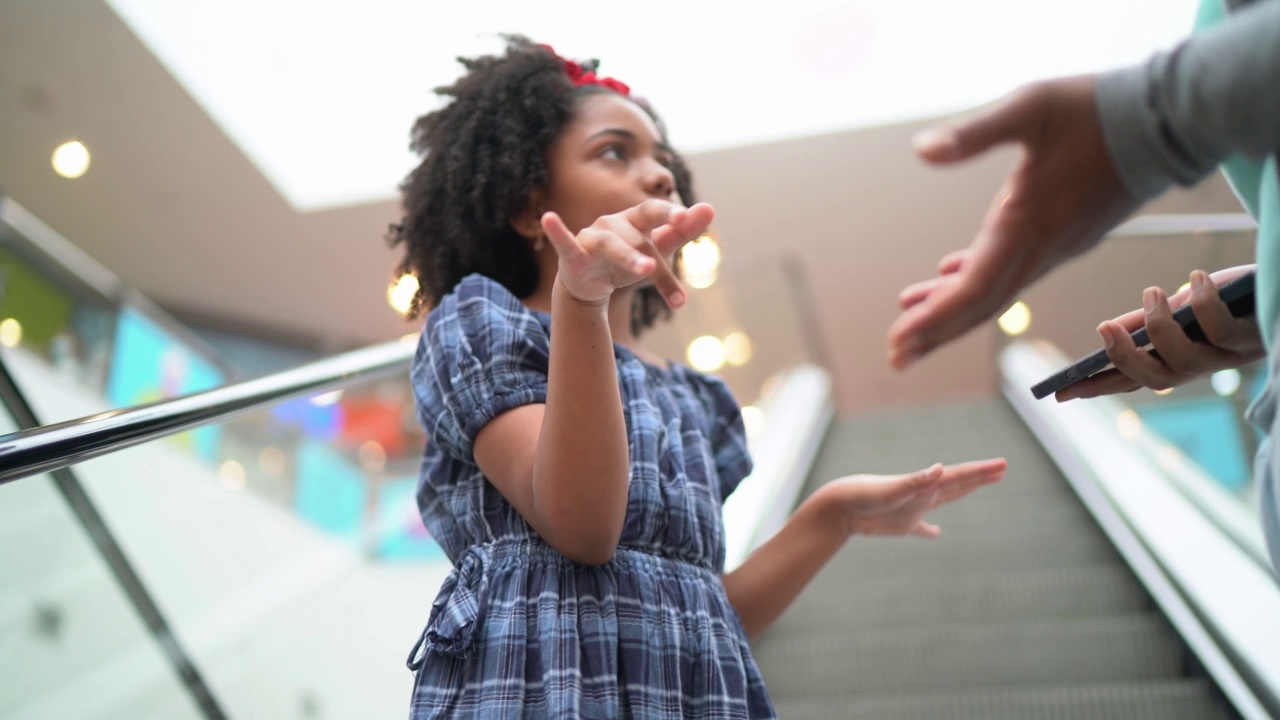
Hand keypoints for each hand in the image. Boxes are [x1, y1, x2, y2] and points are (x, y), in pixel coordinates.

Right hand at [542, 200, 714, 308]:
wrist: (593, 286)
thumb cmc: (627, 261)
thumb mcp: (657, 248)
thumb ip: (682, 231)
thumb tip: (710, 208)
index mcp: (636, 221)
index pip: (655, 214)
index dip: (670, 214)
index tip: (689, 217)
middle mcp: (614, 224)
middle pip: (638, 239)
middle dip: (652, 255)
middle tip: (665, 262)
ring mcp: (592, 237)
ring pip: (611, 245)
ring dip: (628, 257)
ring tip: (646, 269)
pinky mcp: (572, 254)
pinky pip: (564, 241)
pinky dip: (557, 231)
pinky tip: (550, 218)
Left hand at [816, 458, 1006, 538]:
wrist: (839, 506)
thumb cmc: (863, 495)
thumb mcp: (892, 490)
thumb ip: (916, 482)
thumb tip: (941, 469)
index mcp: (924, 486)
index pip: (960, 476)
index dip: (982, 471)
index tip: (1003, 465)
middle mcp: (922, 494)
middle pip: (958, 483)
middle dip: (980, 476)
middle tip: (1002, 469)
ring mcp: (913, 509)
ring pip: (944, 499)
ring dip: (962, 491)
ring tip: (977, 485)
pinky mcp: (900, 524)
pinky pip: (921, 528)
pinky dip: (929, 531)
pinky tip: (937, 533)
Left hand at [887, 75, 1141, 368]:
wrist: (1167, 118)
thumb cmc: (1097, 109)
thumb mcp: (1030, 107)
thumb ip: (975, 133)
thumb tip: (921, 149)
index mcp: (1026, 225)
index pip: (973, 290)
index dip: (933, 320)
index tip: (898, 343)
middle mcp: (1041, 247)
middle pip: (981, 306)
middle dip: (936, 333)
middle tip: (896, 358)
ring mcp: (1055, 245)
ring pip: (996, 291)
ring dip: (953, 311)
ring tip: (911, 328)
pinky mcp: (1063, 235)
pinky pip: (1013, 271)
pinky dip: (977, 279)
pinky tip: (948, 275)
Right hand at [1057, 266, 1263, 399]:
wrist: (1279, 291)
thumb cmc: (1228, 299)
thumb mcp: (1179, 309)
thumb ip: (1147, 320)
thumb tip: (1110, 330)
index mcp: (1175, 361)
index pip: (1128, 380)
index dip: (1095, 388)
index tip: (1060, 393)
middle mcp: (1198, 367)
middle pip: (1154, 378)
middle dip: (1125, 356)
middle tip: (1104, 328)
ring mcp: (1224, 357)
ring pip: (1184, 359)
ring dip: (1160, 324)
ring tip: (1154, 291)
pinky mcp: (1249, 339)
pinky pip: (1219, 327)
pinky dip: (1202, 301)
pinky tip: (1196, 279)